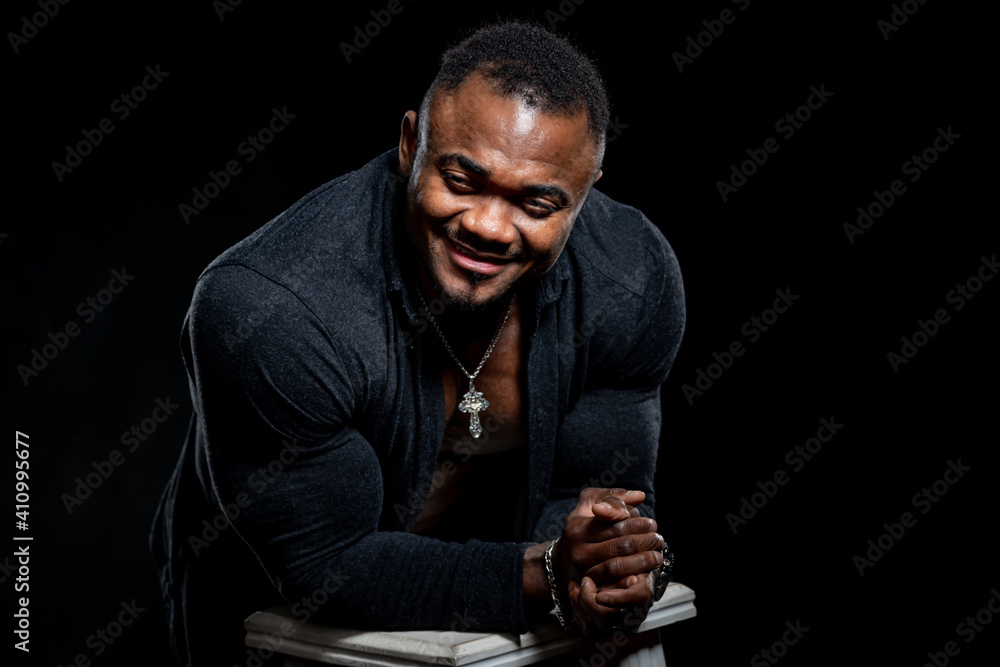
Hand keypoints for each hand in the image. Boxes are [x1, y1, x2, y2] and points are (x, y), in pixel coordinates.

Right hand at [553, 488, 662, 634]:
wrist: (563, 560)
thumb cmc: (582, 526)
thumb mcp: (590, 503)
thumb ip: (613, 497)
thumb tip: (639, 497)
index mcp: (578, 529)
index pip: (615, 526)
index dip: (638, 525)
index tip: (651, 524)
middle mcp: (578, 552)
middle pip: (620, 547)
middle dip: (645, 542)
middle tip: (658, 539)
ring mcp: (583, 573)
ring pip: (618, 568)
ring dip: (643, 562)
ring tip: (657, 555)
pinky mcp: (590, 590)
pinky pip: (613, 587)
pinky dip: (631, 581)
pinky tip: (645, 574)